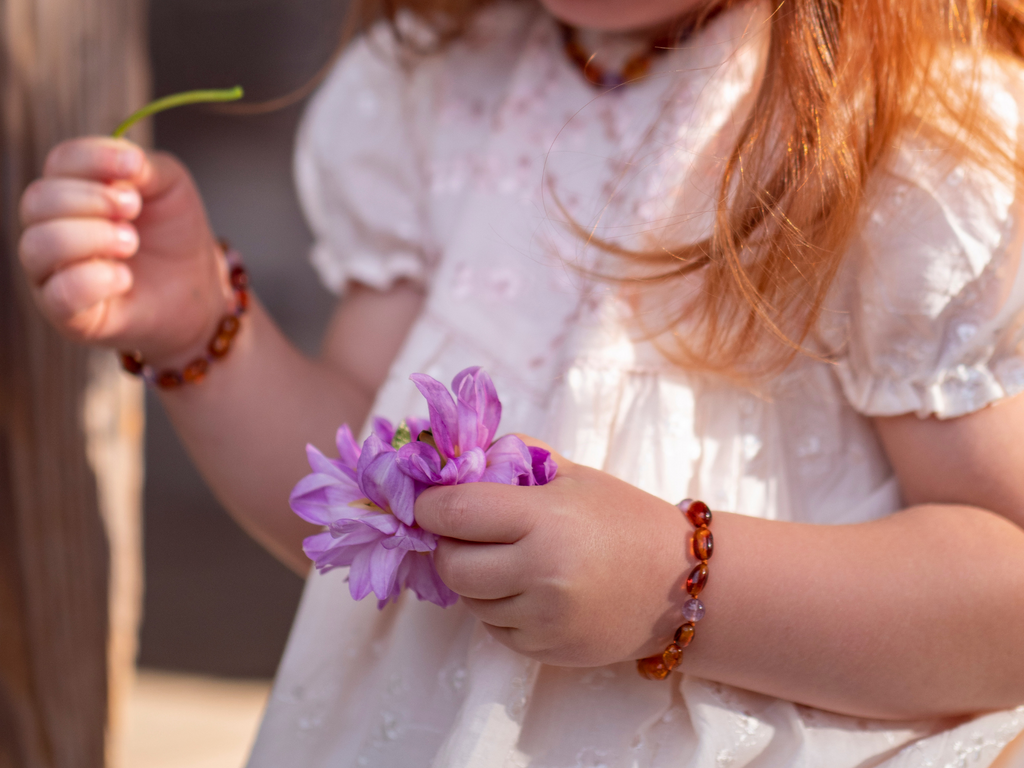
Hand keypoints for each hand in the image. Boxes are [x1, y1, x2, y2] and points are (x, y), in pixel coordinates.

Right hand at [18, 136, 230, 364]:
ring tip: (131, 242)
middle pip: (37, 200)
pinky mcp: (68, 315)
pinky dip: (93, 280)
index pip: (59, 163)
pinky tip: (125, 278)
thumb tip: (124, 159)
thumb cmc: (176, 235)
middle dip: (91, 199)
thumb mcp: (170, 188)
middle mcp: (51, 228)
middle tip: (133, 210)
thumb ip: (144, 167)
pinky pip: (58, 294)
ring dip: (90, 237)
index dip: (93, 158)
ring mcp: (53, 273)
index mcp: (72, 191)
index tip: (134, 167)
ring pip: (37, 245)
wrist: (199, 290)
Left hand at [415, 439, 695, 666]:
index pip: (455, 512)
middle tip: (466, 531)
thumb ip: (511, 456)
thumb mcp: (571, 473)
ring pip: (468, 601)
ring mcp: (543, 619)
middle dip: (447, 545)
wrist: (679, 583)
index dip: (430, 504)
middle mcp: (541, 574)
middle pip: (451, 565)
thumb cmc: (621, 517)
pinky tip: (529, 587)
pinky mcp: (544, 651)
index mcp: (546, 519)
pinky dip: (498, 606)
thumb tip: (450, 458)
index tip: (429, 500)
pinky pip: (493, 627)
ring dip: (474, 578)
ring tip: (509, 557)